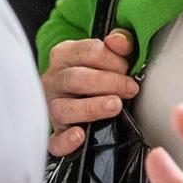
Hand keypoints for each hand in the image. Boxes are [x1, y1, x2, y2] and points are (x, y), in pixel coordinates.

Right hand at [41, 28, 139, 156]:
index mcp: (64, 55)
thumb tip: (119, 41)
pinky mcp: (55, 132)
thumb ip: (119, 41)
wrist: (80, 93)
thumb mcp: (107, 52)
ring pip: (64, 108)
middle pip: (75, 79)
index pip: (86, 52)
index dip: (111, 59)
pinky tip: (80, 135)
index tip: (127, 68)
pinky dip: (66, 141)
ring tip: (115, 106)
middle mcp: (53, 80)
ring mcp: (51, 107)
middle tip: (130, 88)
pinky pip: (54, 140)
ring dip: (91, 107)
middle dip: (107, 82)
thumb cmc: (96, 71)